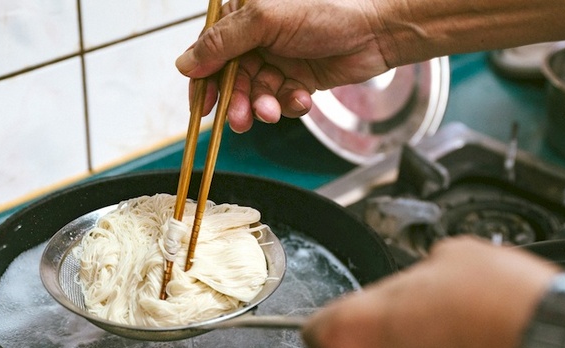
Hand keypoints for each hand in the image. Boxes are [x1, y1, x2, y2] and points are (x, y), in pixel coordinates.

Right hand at [175, 0, 389, 131]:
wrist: (379, 26)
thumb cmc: (328, 6)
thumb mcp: (265, 20)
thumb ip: (221, 42)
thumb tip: (185, 64)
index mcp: (242, 13)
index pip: (209, 51)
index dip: (204, 81)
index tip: (203, 106)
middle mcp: (256, 35)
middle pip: (231, 78)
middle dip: (237, 100)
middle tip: (240, 118)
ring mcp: (277, 57)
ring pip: (255, 93)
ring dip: (262, 106)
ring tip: (274, 110)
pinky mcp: (297, 77)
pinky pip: (280, 99)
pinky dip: (288, 104)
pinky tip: (301, 98)